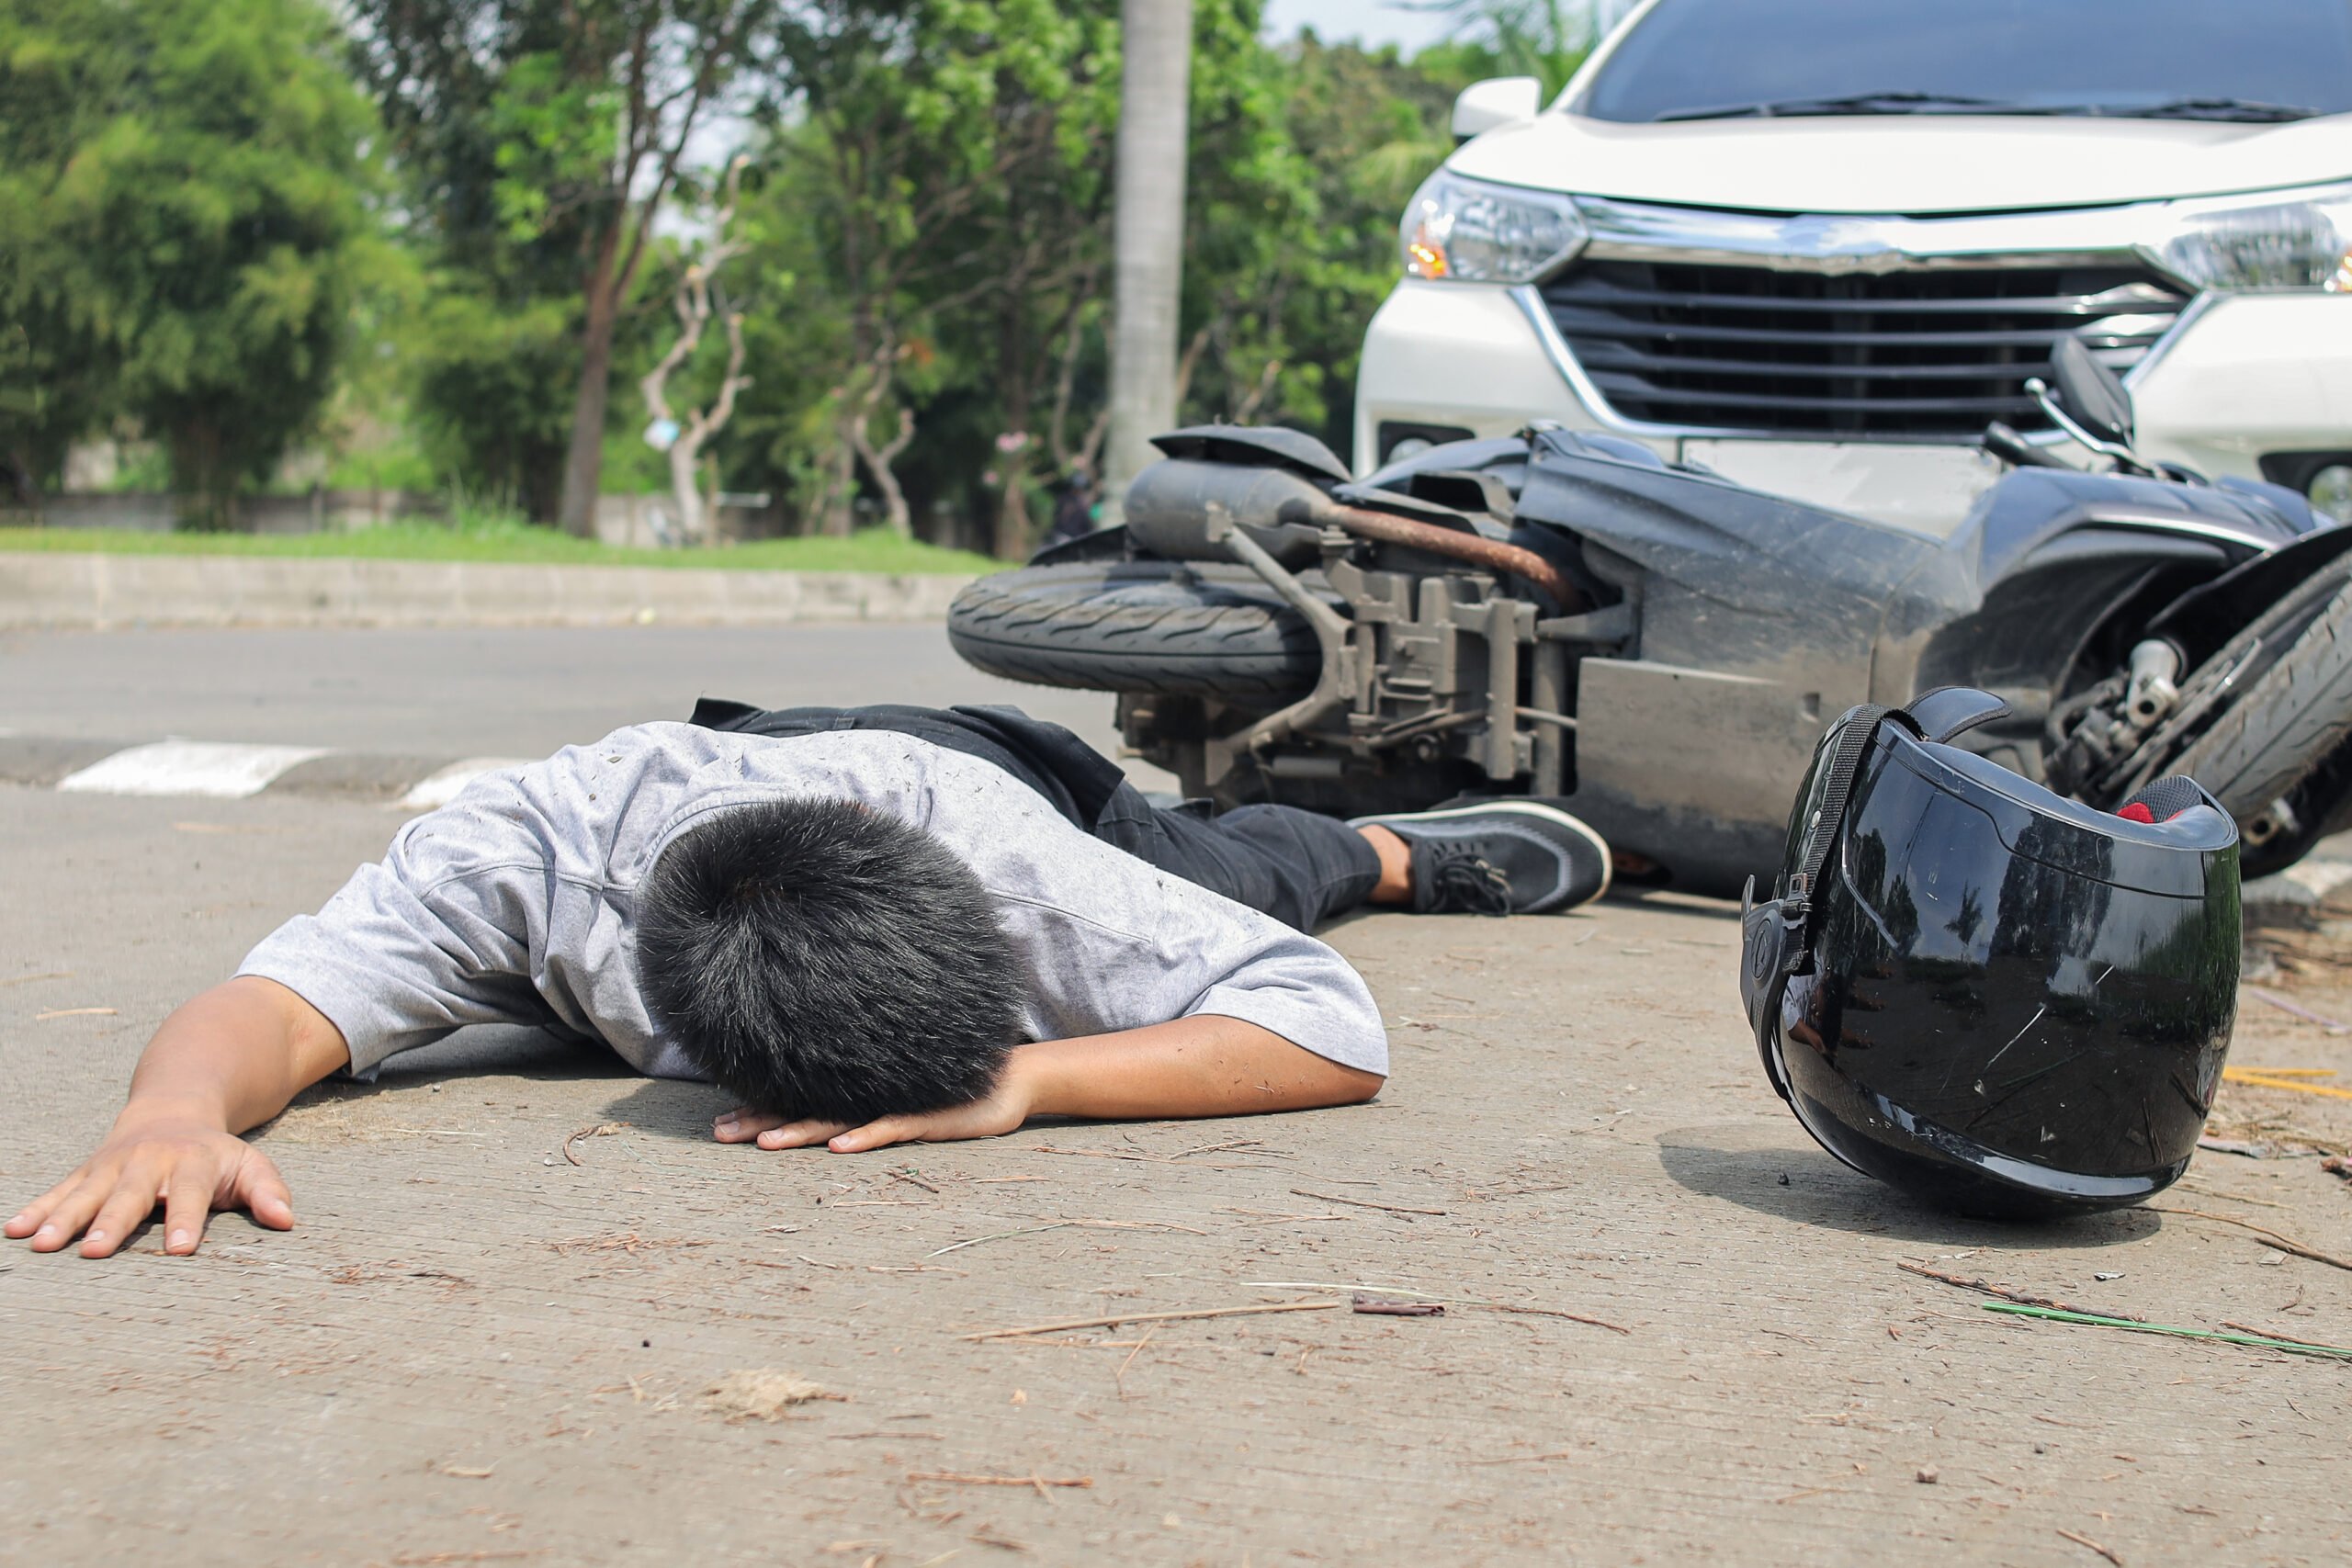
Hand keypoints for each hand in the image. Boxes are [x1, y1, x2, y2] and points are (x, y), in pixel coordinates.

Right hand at [5, 1107, 293, 1258]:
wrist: (172, 1111)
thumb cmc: (214, 1155)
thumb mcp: (249, 1164)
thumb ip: (267, 1191)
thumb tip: (286, 1221)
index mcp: (191, 1162)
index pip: (190, 1193)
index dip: (186, 1218)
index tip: (180, 1248)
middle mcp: (147, 1163)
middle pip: (129, 1196)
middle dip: (111, 1222)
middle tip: (92, 1251)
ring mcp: (111, 1167)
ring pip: (85, 1194)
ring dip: (62, 1218)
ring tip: (42, 1244)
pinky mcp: (85, 1173)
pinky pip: (58, 1192)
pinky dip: (36, 1209)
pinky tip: (14, 1230)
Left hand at [712, 1070, 1035, 1154]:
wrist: (1013, 1077)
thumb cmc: (956, 1091)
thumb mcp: (907, 1100)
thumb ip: (873, 1105)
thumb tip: (832, 1120)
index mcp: (861, 1092)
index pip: (801, 1100)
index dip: (761, 1109)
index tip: (722, 1122)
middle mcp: (871, 1095)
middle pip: (806, 1109)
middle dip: (761, 1121)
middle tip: (719, 1133)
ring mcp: (897, 1104)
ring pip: (838, 1119)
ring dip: (799, 1130)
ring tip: (762, 1142)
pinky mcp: (927, 1116)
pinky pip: (890, 1127)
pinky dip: (863, 1137)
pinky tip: (836, 1148)